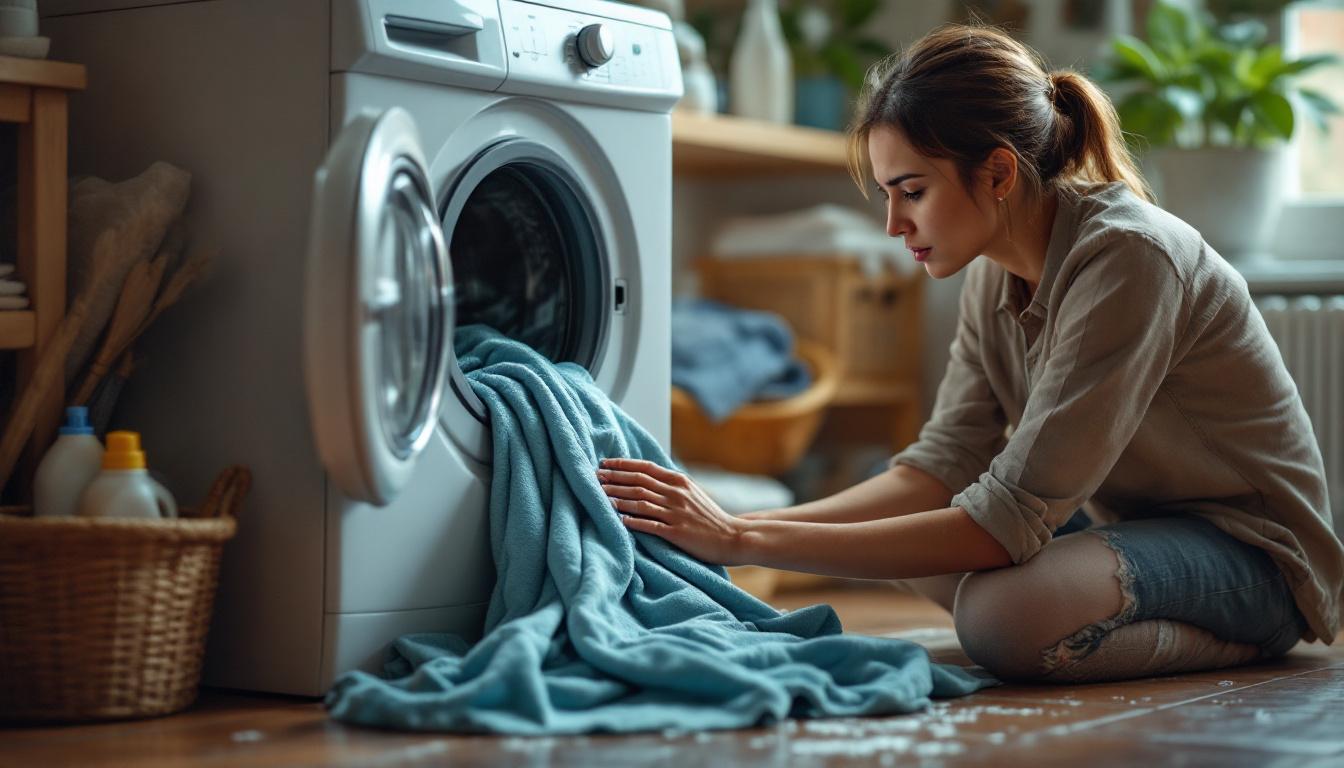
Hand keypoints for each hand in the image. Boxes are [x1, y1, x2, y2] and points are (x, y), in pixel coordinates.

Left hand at [598, 458, 751, 565]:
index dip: (622, 465)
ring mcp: (676, 513)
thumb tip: (646, 477)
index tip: (605, 464)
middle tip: (595, 478)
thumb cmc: (709, 516)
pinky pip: (650, 525)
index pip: (645, 468)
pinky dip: (633, 521)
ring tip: (600, 496)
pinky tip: (619, 520)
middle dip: (614, 479)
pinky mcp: (676, 532)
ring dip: (618, 498)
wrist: (731, 536)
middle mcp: (676, 493)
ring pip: (640, 501)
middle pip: (638, 483)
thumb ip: (670, 484)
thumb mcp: (691, 492)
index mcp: (679, 481)